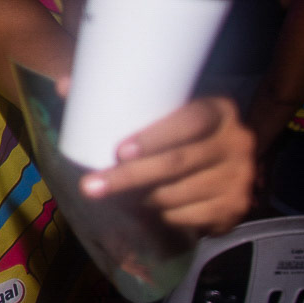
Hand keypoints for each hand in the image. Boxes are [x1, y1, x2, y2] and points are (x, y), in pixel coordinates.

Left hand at [78, 95, 254, 233]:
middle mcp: (237, 142)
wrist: (222, 167)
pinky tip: (153, 207)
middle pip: (177, 163)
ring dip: (141, 198)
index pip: (190, 121)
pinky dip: (162, 215)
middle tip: (90, 186)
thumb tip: (63, 85)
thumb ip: (114, 99)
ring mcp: (240, 178)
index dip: (155, 136)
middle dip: (128, 177)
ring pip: (176, 194)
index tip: (119, 150)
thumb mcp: (159, 113)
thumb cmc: (176, 134)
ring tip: (122, 194)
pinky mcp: (236, 208)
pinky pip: (185, 218)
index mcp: (219, 111)